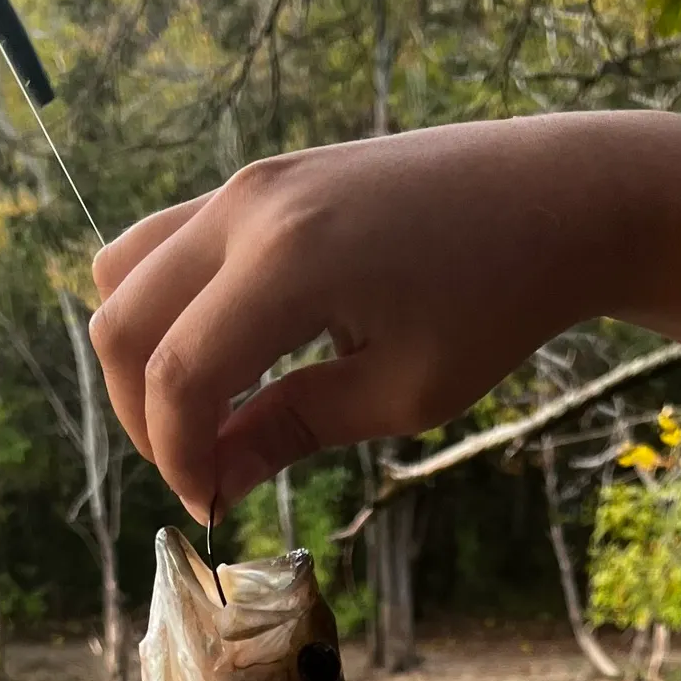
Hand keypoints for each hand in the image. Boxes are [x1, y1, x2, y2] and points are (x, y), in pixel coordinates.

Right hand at [90, 116, 626, 521]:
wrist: (558, 196)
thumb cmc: (501, 301)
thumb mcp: (404, 391)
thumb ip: (291, 431)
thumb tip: (211, 482)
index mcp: (286, 262)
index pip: (177, 375)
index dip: (177, 455)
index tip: (211, 504)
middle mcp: (248, 207)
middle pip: (121, 321)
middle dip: (142, 412)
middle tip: (201, 466)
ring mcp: (250, 180)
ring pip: (124, 269)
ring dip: (143, 349)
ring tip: (209, 405)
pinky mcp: (265, 176)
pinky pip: (168, 238)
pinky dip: (170, 301)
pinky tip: (235, 347)